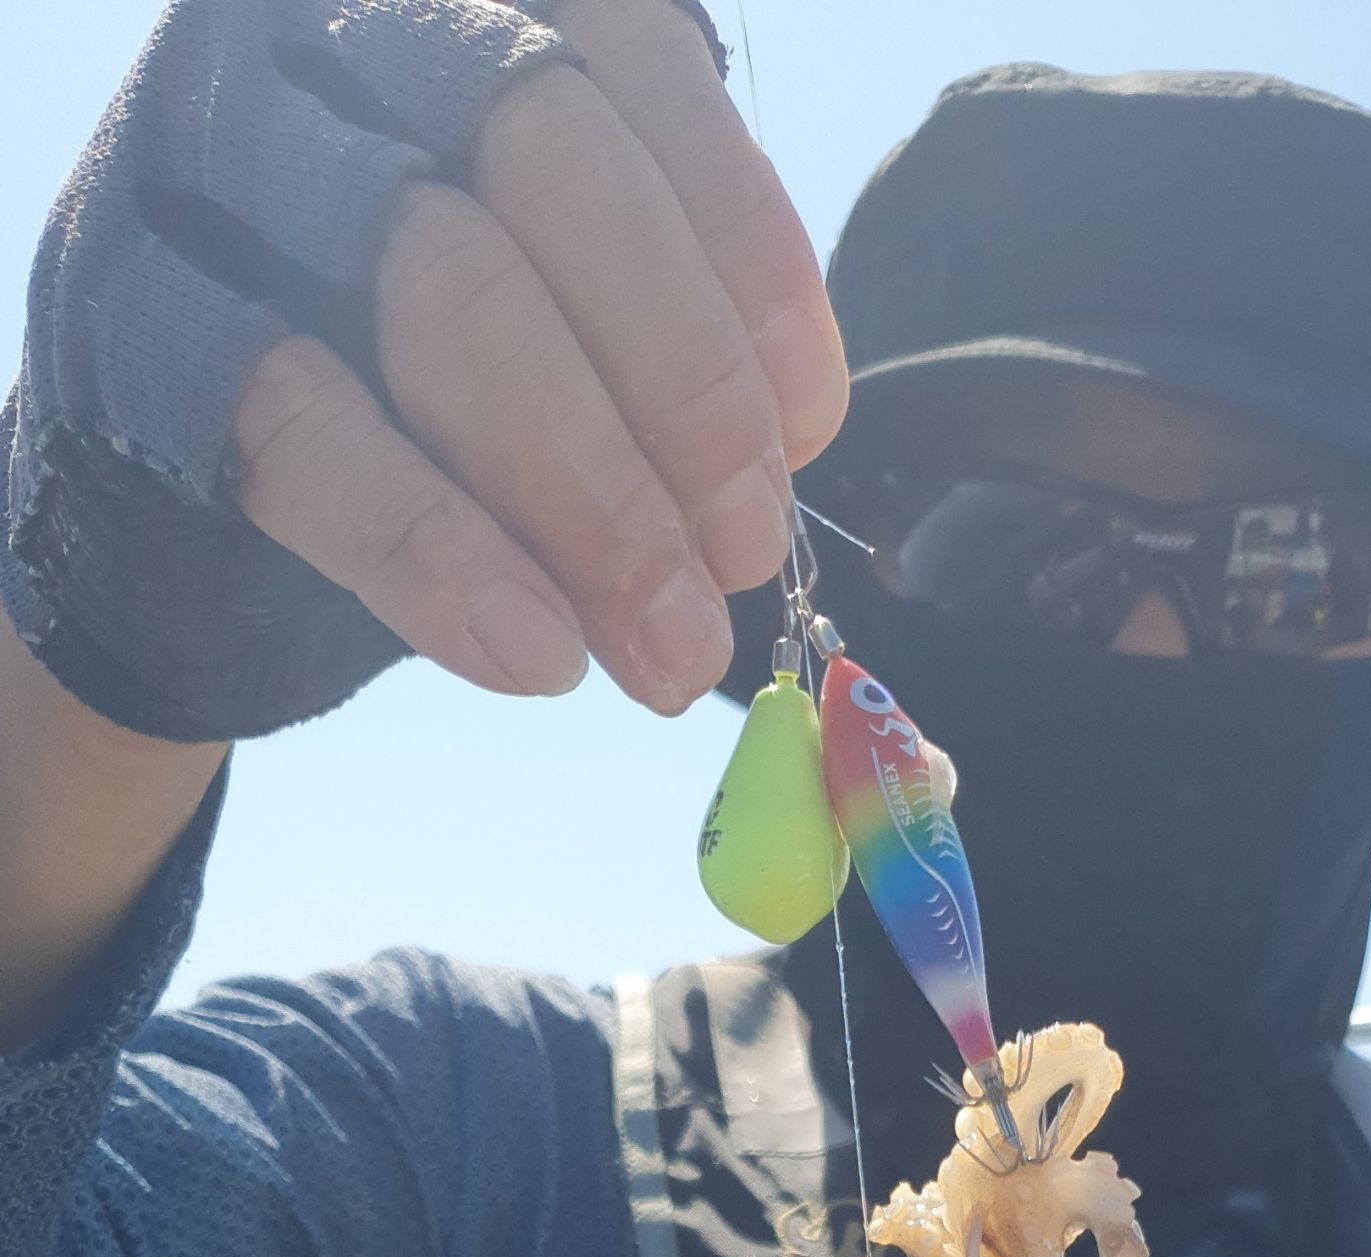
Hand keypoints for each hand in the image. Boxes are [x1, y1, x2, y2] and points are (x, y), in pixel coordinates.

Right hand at [230, 0, 845, 713]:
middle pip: (547, 158)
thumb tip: (789, 440)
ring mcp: (214, 162)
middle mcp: (326, 36)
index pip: (632, 61)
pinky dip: (441, 556)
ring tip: (668, 645)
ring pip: (446, 286)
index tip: (806, 426)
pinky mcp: (138, 324)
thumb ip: (650, 333)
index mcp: (460, 0)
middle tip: (744, 556)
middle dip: (679, 379)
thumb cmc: (392, 385)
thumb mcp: (540, 319)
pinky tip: (536, 653)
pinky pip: (310, 431)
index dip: (739, 245)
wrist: (169, 493)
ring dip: (594, 489)